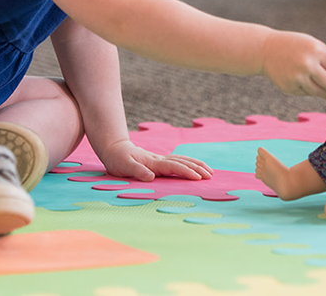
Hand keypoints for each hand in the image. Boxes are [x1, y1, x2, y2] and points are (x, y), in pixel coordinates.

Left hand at [98, 139, 213, 182]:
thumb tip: (151, 177)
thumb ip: (137, 171)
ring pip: (183, 160)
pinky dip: (189, 163)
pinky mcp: (159, 161)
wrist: (115, 148)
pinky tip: (195, 167)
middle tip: (210, 175)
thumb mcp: (124, 166)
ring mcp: (161, 159)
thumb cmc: (118, 159)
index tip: (199, 178)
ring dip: (196, 164)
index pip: (174, 166)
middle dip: (198, 168)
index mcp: (154, 162)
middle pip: (183, 162)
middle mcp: (160, 159)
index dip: (187, 172)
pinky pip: (178, 161)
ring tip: (209, 171)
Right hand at [261, 31, 325, 101]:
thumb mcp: (313, 44)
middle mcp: (308, 65)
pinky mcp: (289, 88)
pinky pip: (306, 94)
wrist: (266, 50)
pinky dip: (311, 92)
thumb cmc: (293, 45)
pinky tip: (313, 89)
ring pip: (319, 92)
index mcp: (317, 51)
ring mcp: (297, 78)